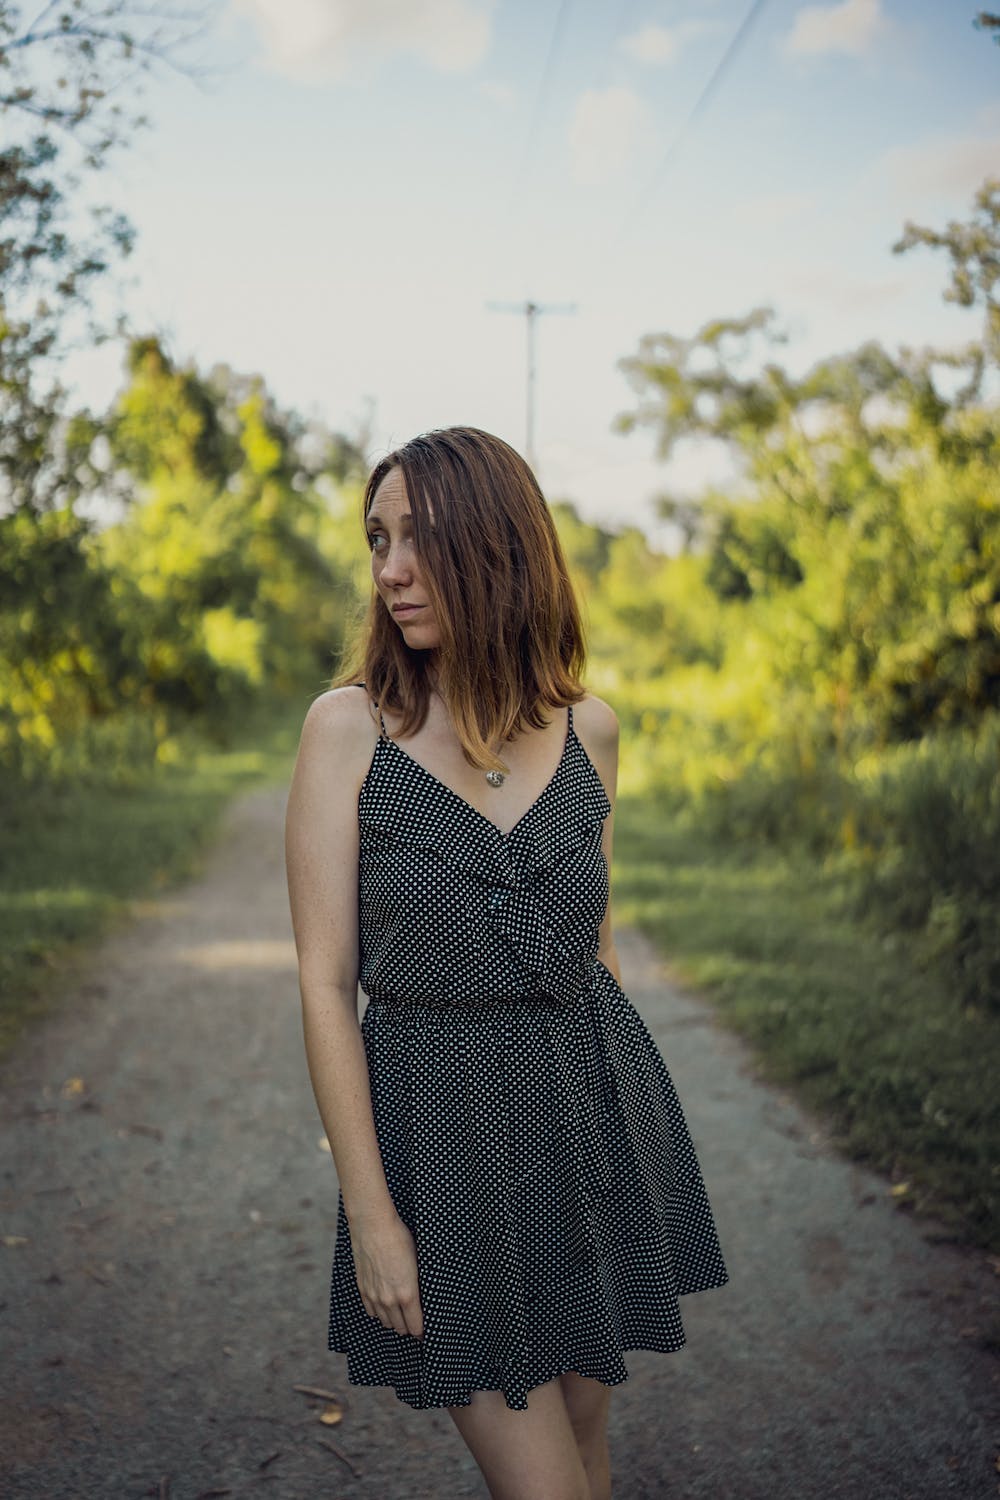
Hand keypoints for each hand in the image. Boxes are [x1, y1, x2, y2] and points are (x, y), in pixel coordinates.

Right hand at [351, 1210, 423, 1338]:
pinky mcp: (363, 1290)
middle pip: (401, 1329)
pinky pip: (372, 1312)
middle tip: (416, 1320)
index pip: (416, 1328)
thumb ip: (419, 1286)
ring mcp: (374, 1297)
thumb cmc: (399, 1239)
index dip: (423, 1331)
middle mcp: (389, 1301)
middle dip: (410, 1327)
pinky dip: (380, 1312)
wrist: (373, 1226)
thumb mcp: (418, 1262)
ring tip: (402, 1312)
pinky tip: (386, 1303)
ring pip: (386, 1322)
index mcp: (407, 1295)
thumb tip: (424, 1298)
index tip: (427, 1329)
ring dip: (395, 1320)